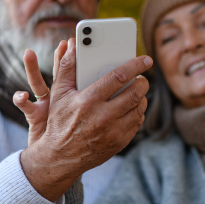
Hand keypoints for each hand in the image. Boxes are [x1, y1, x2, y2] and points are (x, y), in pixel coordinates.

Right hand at [16, 39, 152, 201]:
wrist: (60, 157)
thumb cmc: (60, 121)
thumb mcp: (59, 93)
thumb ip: (66, 67)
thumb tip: (74, 45)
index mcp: (88, 101)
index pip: (118, 77)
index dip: (135, 66)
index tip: (146, 60)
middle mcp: (103, 117)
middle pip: (134, 93)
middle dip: (142, 81)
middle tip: (142, 77)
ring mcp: (114, 132)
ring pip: (139, 108)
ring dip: (141, 97)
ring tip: (136, 91)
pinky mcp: (120, 142)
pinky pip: (137, 122)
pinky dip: (138, 112)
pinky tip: (132, 107)